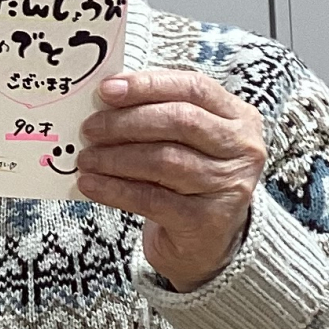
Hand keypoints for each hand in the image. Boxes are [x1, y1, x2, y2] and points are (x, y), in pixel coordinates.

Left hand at [76, 70, 265, 290]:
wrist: (205, 243)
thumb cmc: (189, 181)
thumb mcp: (185, 142)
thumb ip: (157, 115)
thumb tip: (107, 97)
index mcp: (238, 117)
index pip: (194, 88)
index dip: (148, 85)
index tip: (107, 89)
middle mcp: (242, 149)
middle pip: (180, 121)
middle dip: (127, 122)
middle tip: (90, 128)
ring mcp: (228, 185)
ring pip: (165, 160)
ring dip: (116, 157)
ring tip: (86, 158)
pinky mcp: (207, 220)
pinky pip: (152, 198)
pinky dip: (115, 189)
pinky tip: (91, 184)